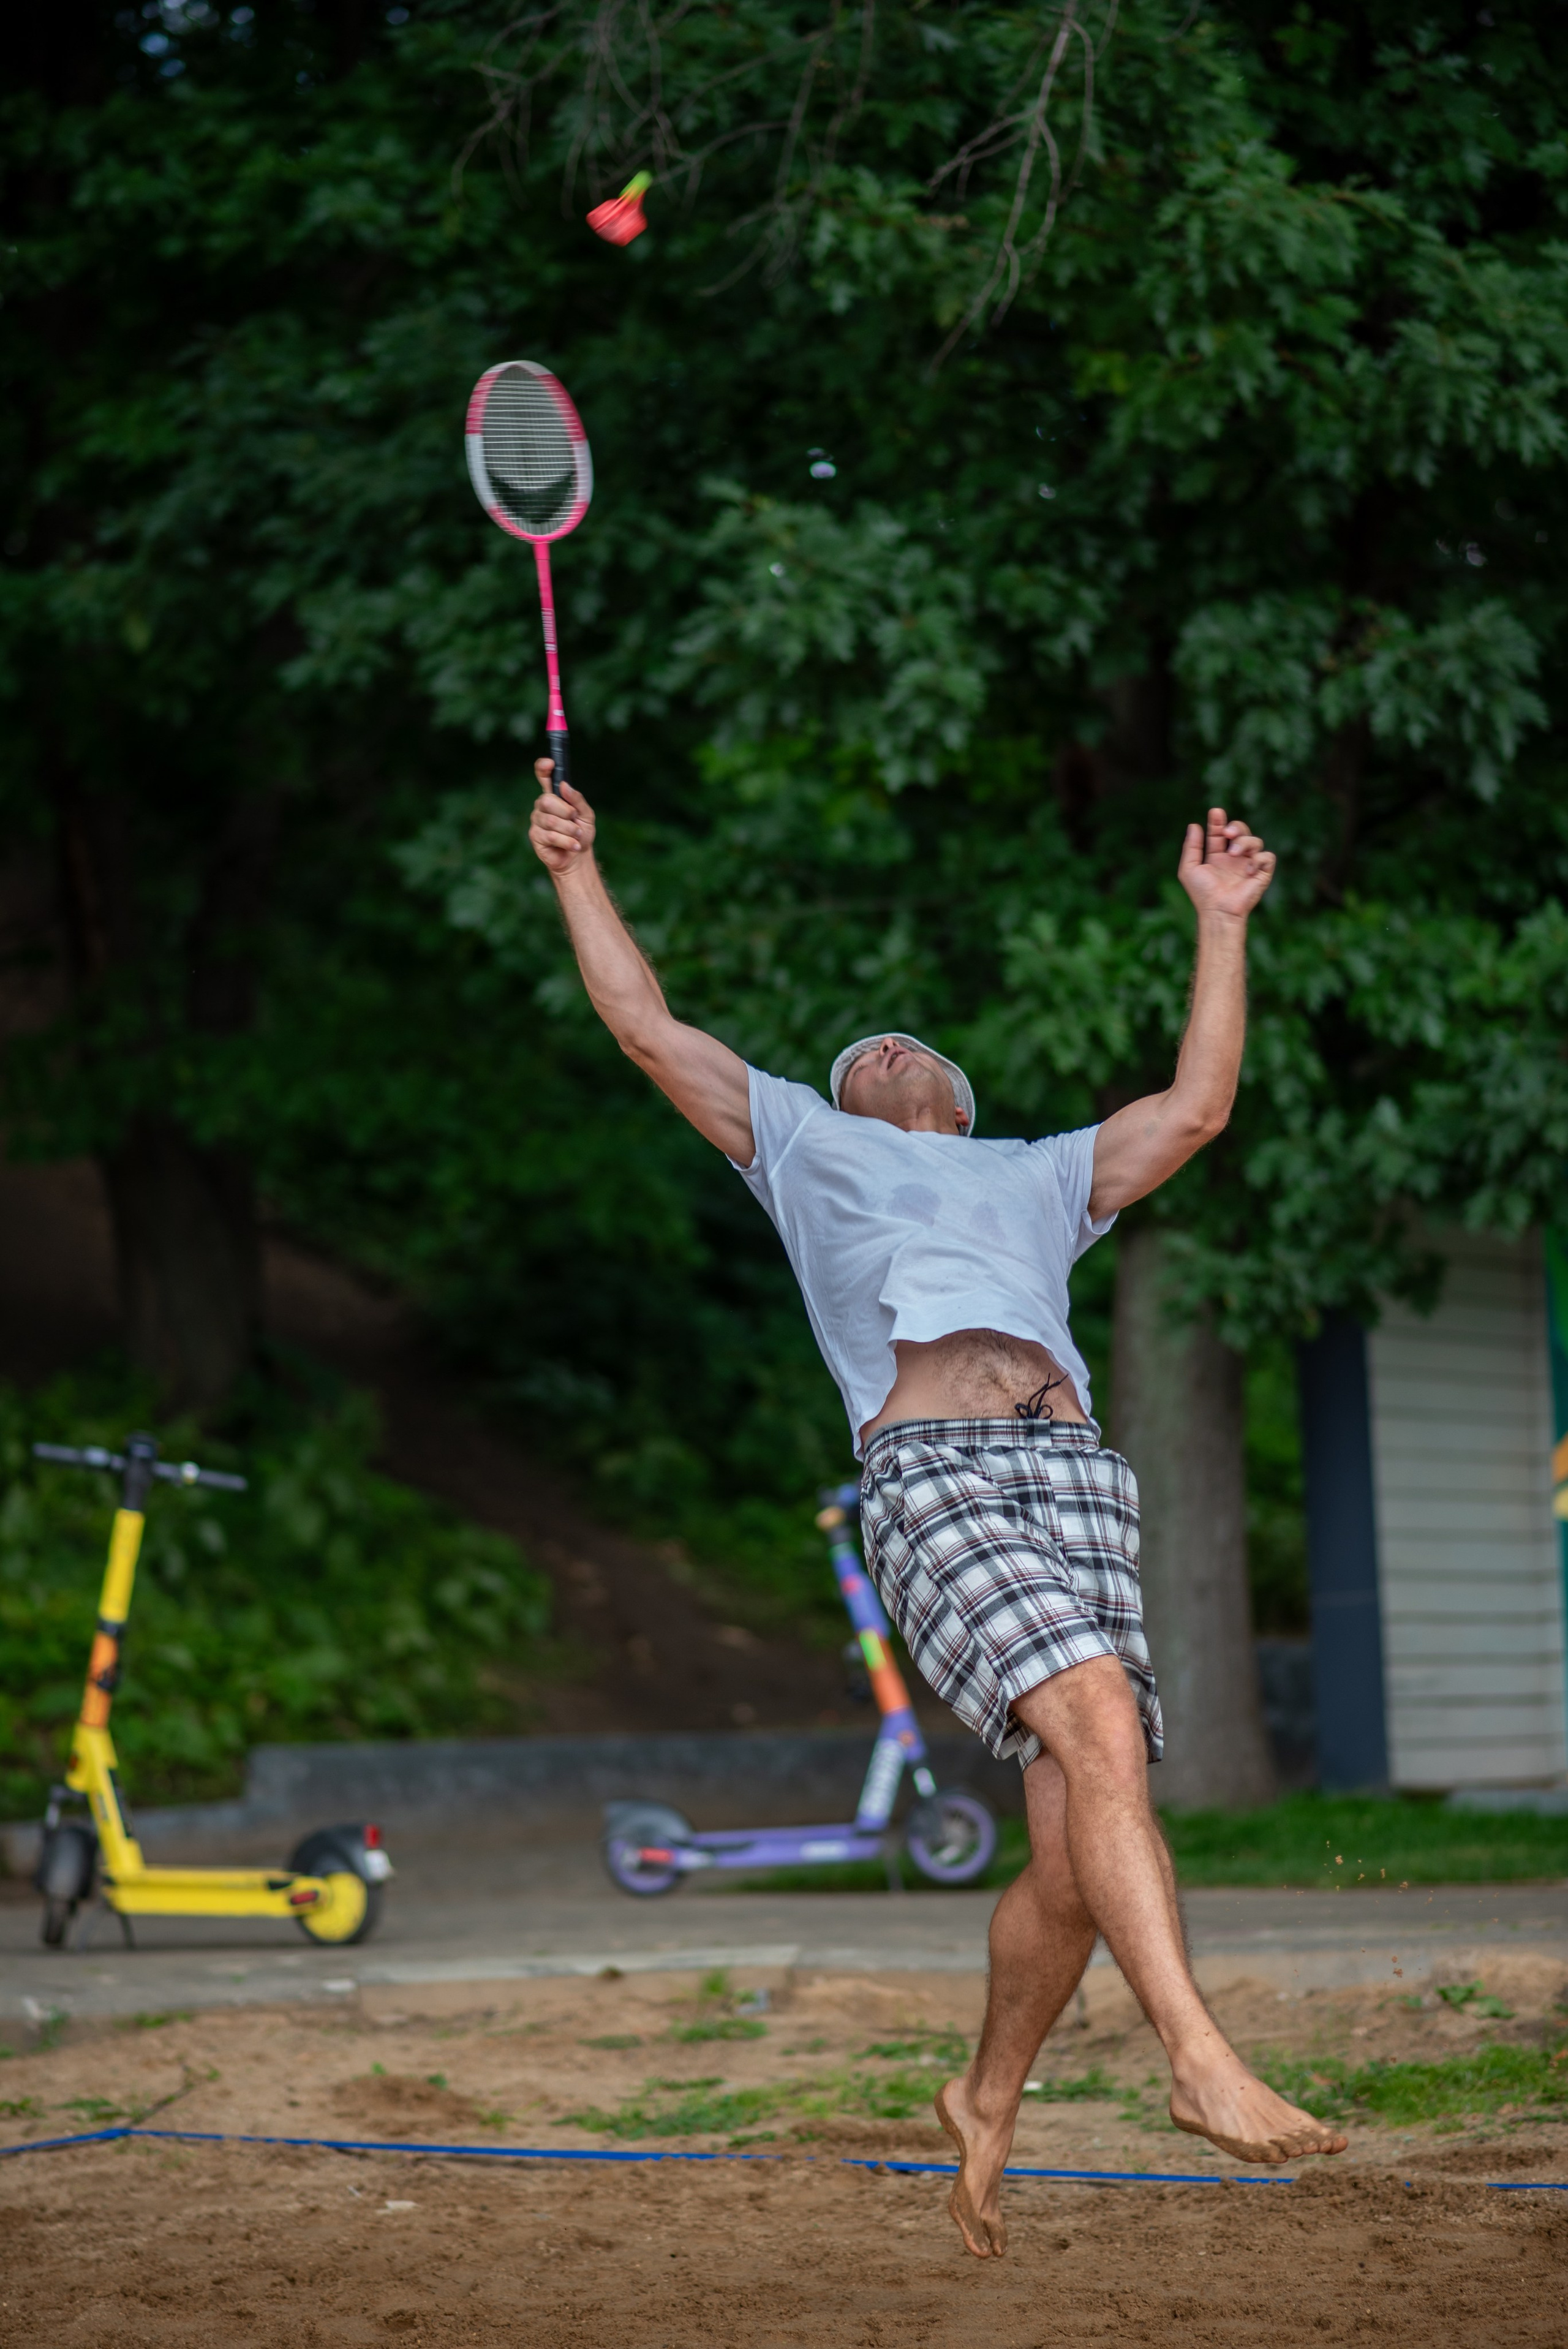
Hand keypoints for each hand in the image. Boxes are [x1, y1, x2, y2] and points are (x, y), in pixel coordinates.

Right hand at [528, 759, 595, 877]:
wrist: (577, 857)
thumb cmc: (581, 833)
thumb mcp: (586, 815)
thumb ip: (577, 800)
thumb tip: (564, 785)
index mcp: (555, 796)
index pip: (544, 777)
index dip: (543, 768)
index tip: (550, 763)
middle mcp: (542, 805)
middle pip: (546, 800)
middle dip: (566, 811)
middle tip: (575, 819)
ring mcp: (537, 820)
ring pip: (550, 820)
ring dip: (569, 829)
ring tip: (577, 836)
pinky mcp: (535, 836)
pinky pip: (550, 835)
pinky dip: (566, 841)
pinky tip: (573, 846)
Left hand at [1177, 806, 1275, 920]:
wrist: (1218, 910)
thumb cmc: (1202, 893)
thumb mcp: (1190, 868)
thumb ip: (1191, 847)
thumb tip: (1194, 825)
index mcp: (1217, 856)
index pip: (1219, 833)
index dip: (1217, 821)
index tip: (1215, 812)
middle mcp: (1234, 859)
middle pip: (1241, 831)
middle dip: (1236, 827)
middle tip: (1227, 832)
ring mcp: (1248, 865)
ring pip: (1255, 841)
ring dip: (1244, 842)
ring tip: (1233, 853)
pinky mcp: (1261, 874)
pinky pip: (1267, 857)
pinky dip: (1258, 860)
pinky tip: (1247, 870)